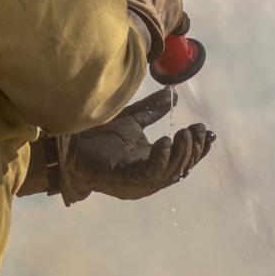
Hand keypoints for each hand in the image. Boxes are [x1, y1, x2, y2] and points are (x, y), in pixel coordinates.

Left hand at [58, 88, 214, 203]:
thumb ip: (152, 109)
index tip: (205, 130)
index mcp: (152, 163)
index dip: (197, 147)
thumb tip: (172, 94)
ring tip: (183, 134)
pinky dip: (161, 159)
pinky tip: (165, 142)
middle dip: (193, 150)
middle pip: (181, 168)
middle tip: (196, 130)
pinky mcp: (126, 181)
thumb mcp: (131, 120)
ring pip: (171, 173)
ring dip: (181, 154)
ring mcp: (138, 182)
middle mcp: (149, 176)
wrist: (69, 147)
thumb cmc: (96, 137)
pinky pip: (151, 174)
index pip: (182, 159)